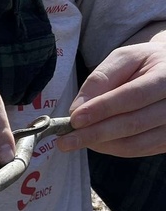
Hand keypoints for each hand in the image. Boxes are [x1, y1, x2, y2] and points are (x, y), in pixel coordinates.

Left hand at [59, 42, 165, 156]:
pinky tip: (95, 142)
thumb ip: (100, 79)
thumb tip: (78, 109)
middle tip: (65, 141)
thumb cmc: (144, 64)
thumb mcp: (124, 59)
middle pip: (133, 124)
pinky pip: (137, 151)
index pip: (134, 96)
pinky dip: (112, 148)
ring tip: (75, 141)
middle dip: (95, 133)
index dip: (103, 109)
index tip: (75, 119)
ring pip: (134, 144)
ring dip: (100, 144)